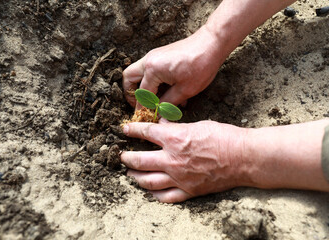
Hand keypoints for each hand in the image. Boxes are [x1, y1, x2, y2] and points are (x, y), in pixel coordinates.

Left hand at [120, 119, 247, 202]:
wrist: (244, 157)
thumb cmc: (223, 137)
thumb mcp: (198, 125)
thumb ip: (176, 127)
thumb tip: (163, 123)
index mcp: (175, 139)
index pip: (145, 132)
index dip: (132, 130)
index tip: (124, 130)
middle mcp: (172, 159)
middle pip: (140, 160)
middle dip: (127, 158)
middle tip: (122, 156)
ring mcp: (179, 178)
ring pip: (148, 181)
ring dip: (135, 177)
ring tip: (130, 174)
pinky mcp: (188, 190)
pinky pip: (165, 197)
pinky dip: (154, 194)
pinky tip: (149, 191)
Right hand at [123, 26, 225, 107]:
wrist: (212, 43)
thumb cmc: (200, 65)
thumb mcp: (185, 90)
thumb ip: (168, 103)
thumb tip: (159, 113)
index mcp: (152, 69)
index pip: (142, 94)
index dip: (143, 108)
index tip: (146, 117)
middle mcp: (149, 61)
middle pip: (129, 78)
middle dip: (132, 94)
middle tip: (140, 106)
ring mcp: (154, 55)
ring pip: (138, 73)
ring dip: (143, 87)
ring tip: (154, 100)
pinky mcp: (161, 54)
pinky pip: (150, 69)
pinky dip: (153, 81)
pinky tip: (167, 92)